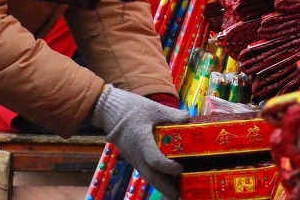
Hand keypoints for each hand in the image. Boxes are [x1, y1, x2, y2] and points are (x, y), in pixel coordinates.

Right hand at [90, 85, 186, 199]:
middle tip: (179, 194)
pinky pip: (145, 171)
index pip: (155, 160)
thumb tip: (188, 119)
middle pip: (151, 177)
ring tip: (177, 189)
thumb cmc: (132, 108)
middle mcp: (137, 154)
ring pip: (148, 176)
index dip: (168, 167)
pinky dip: (156, 177)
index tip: (181, 167)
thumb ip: (172, 115)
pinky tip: (167, 176)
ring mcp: (134, 158)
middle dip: (165, 188)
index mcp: (142, 141)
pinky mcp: (133, 158)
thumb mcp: (154, 108)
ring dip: (161, 185)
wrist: (110, 111)